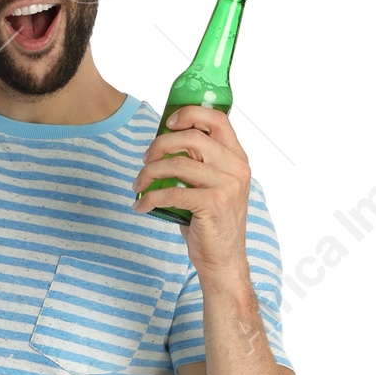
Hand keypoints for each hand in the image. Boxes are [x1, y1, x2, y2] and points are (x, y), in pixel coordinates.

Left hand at [132, 106, 250, 277]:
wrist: (223, 260)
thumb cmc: (212, 223)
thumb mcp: (212, 186)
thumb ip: (199, 163)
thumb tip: (164, 144)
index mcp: (237, 158)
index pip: (218, 120)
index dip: (190, 114)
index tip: (168, 123)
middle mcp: (236, 168)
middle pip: (192, 138)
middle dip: (160, 145)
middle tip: (145, 159)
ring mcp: (226, 186)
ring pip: (178, 165)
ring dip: (150, 173)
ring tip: (138, 185)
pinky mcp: (212, 204)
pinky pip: (171, 193)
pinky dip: (149, 199)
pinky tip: (141, 206)